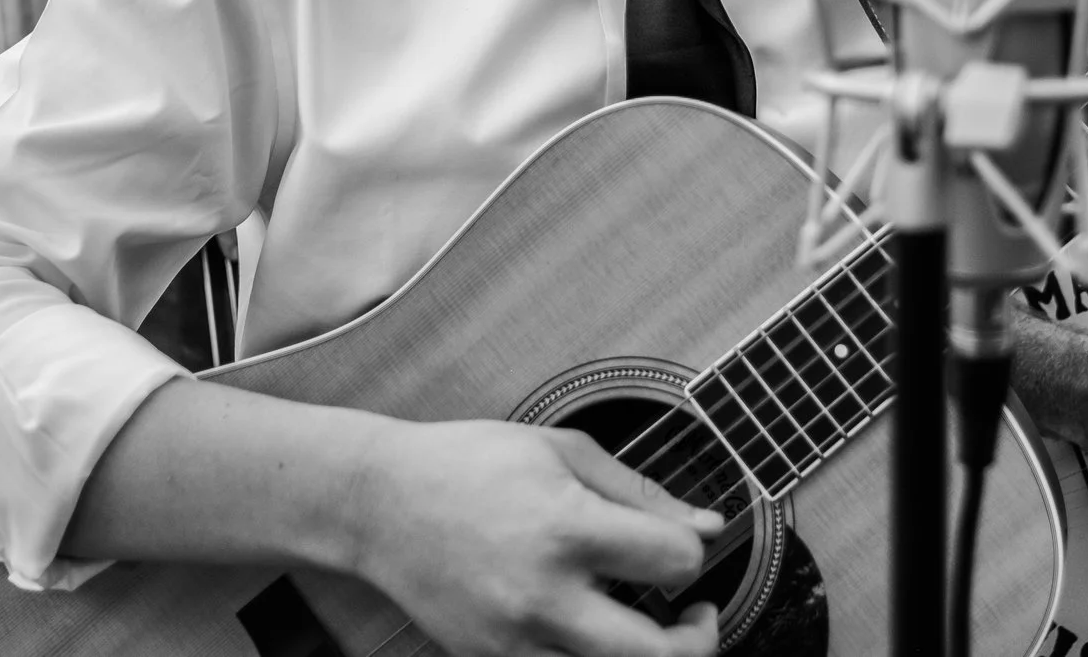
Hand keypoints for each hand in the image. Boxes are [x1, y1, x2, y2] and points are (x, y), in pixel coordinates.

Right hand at [352, 419, 722, 656]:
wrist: (379, 503)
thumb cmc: (471, 462)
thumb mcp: (562, 449)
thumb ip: (641, 491)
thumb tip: (708, 526)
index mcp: (566, 528)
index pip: (674, 562)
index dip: (695, 552)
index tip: (685, 544)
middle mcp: (543, 596)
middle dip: (699, 639)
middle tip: (697, 615)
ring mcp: (513, 640)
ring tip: (652, 631)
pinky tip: (592, 629)